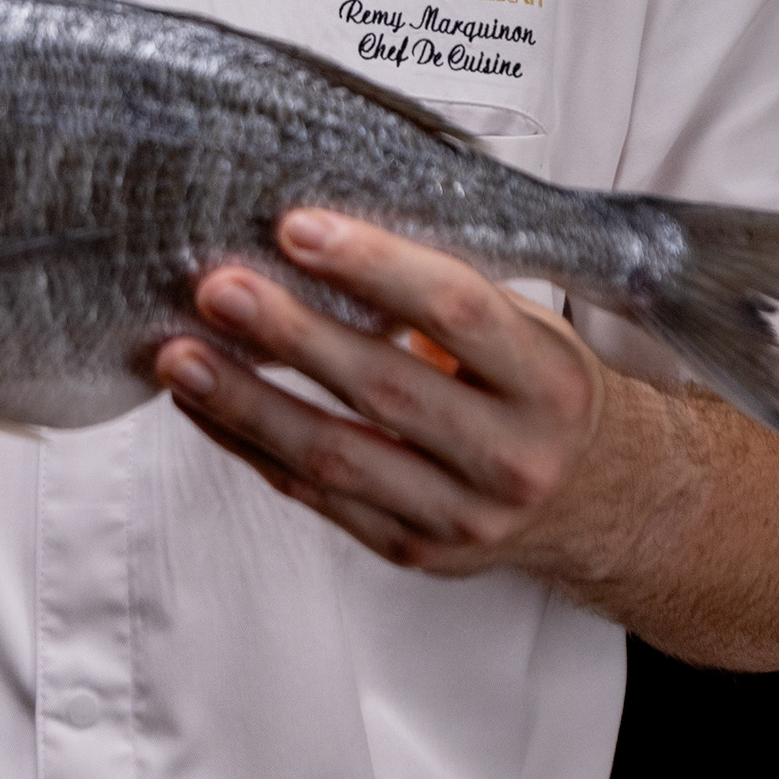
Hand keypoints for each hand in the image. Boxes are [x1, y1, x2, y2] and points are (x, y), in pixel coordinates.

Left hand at [158, 210, 642, 583]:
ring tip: (181, 357)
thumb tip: (317, 235)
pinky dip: (251, 448)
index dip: (374, 266)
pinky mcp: (414, 551)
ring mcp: (462, 515)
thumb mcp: (529, 332)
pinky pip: (317, 497)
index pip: (456, 310)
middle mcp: (511, 454)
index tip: (299, 228)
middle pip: (386, 386)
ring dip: (247, 403)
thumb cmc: (542, 391)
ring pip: (337, 455)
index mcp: (547, 380)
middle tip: (217, 288)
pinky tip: (204, 406)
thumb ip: (445, 294)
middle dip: (291, 333)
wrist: (598, 502)